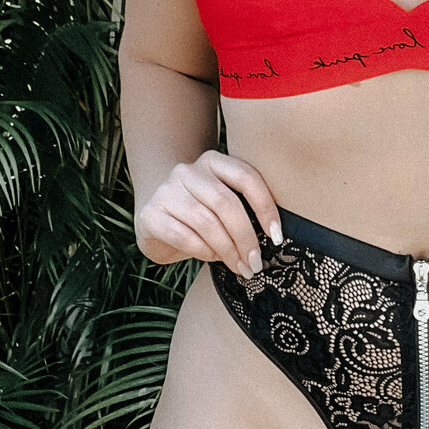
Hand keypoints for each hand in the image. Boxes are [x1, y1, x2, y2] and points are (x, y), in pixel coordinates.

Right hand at [135, 150, 282, 276]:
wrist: (156, 221)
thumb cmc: (201, 216)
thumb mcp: (224, 204)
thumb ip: (245, 208)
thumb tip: (275, 238)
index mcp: (213, 161)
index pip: (246, 178)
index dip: (266, 208)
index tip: (277, 237)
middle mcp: (187, 171)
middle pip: (226, 203)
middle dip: (246, 237)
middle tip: (256, 262)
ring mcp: (166, 191)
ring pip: (206, 222)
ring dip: (228, 250)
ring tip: (240, 267)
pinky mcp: (151, 214)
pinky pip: (184, 236)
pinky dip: (204, 251)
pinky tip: (213, 259)